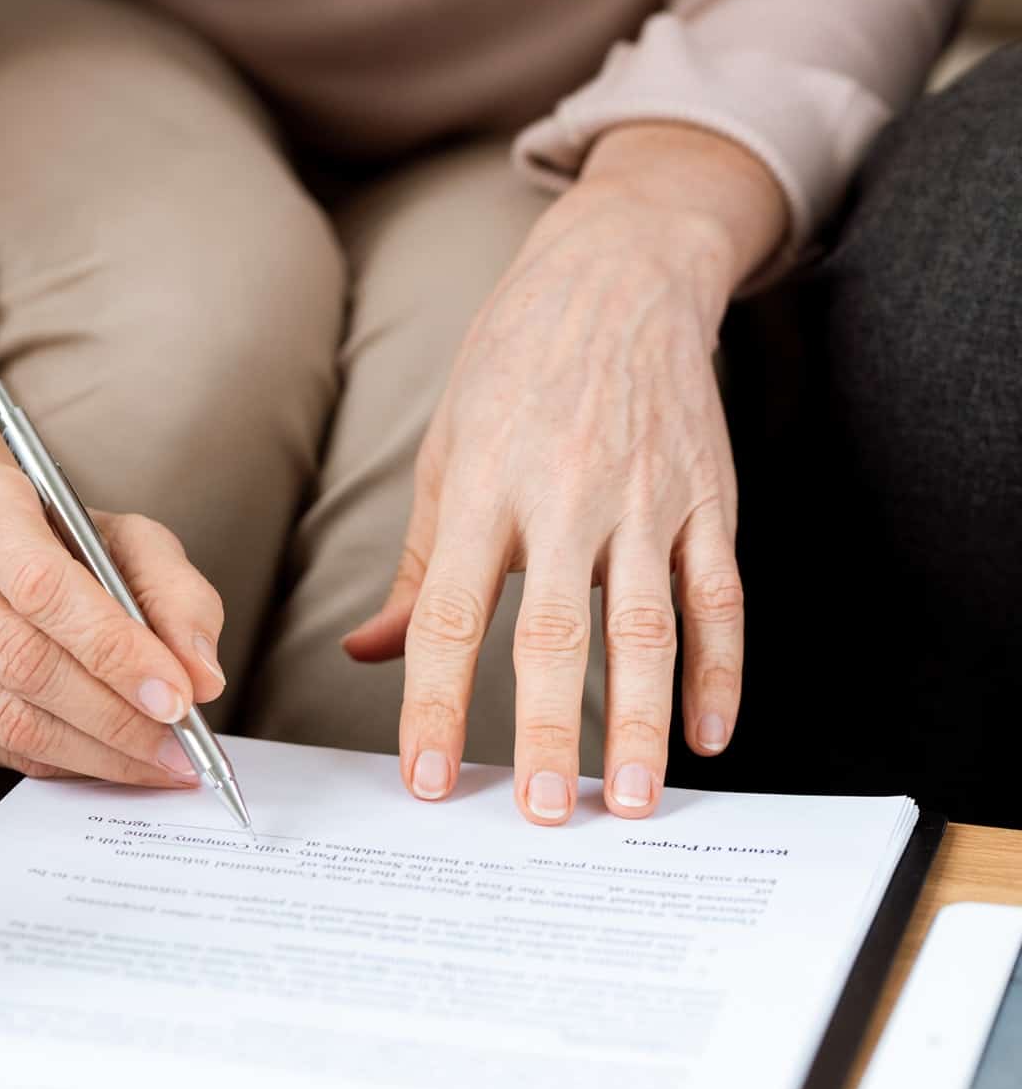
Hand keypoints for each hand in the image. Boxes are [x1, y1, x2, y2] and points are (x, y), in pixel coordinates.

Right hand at [0, 461, 224, 781]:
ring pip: (1, 715)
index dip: (113, 649)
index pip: (40, 585)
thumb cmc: (51, 538)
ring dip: (91, 751)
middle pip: (19, 659)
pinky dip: (59, 761)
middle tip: (178, 744)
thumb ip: (175, 595)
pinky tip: (107, 758)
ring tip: (156, 761)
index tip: (176, 695)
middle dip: (112, 714)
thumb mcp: (125, 538)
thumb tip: (200, 676)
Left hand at [342, 126, 785, 824]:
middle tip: (542, 814)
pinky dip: (721, 668)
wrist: (617, 273)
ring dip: (638, 721)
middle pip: (552, 634)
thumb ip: (416, 567)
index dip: (436, 706)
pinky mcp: (707, 495)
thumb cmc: (512, 368)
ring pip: (646, 627)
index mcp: (481, 490)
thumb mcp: (445, 454)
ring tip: (629, 801)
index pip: (449, 617)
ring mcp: (643, 498)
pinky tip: (708, 734)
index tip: (428, 780)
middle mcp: (562, 498)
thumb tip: (368, 651)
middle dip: (545, 733)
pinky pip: (720, 596)